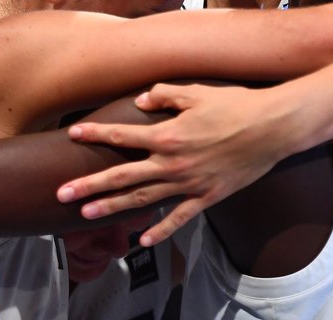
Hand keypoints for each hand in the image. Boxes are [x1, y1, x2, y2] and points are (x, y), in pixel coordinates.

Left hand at [57, 82, 292, 246]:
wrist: (272, 128)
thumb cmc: (235, 104)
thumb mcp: (197, 92)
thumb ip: (164, 94)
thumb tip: (139, 100)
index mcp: (168, 135)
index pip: (122, 136)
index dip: (96, 134)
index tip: (72, 134)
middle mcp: (172, 163)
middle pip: (122, 176)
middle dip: (89, 184)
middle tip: (60, 194)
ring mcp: (189, 183)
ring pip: (143, 200)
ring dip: (112, 208)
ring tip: (86, 215)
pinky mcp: (207, 196)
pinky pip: (179, 218)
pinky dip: (161, 230)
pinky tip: (142, 240)